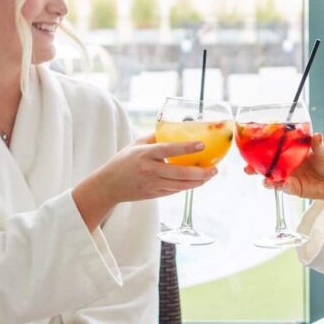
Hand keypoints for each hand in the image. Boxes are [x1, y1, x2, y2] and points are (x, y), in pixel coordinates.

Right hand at [74, 134, 216, 229]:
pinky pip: (175, 190)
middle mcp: (149, 170)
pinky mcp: (154, 194)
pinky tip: (197, 181)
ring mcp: (152, 184)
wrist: (109, 185)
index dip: (186, 147)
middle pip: (180, 173)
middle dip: (201, 172)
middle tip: (215, 168)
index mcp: (145, 154)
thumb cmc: (124, 161)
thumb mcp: (136, 144)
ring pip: (181, 185)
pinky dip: (188, 186)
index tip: (202, 145)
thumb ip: (155, 137)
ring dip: (198, 181)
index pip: (168, 150)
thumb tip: (175, 128)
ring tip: (210, 175)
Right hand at [242, 133, 323, 205]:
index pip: (271, 150)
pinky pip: (284, 187)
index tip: (250, 147)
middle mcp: (286, 165)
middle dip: (255, 168)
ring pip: (272, 179)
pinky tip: (280, 184)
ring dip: (266, 180)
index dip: (260, 150)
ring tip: (264, 180)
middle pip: (266, 166)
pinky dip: (280, 186)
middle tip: (247, 168)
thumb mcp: (323, 151)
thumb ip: (317, 144)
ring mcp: (289, 177)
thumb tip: (317, 135)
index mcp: (290, 152)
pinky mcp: (294, 188)